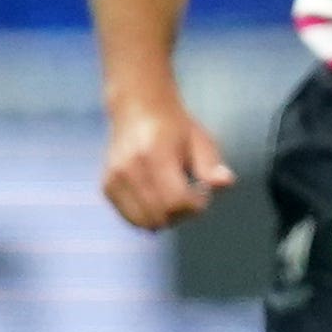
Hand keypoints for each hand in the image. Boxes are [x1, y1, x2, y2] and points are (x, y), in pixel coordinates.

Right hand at [102, 96, 230, 229]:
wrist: (138, 109)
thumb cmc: (176, 128)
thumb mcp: (201, 142)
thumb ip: (212, 167)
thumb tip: (225, 183)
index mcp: (154, 155)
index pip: (176, 201)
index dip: (196, 206)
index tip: (202, 194)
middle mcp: (129, 168)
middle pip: (160, 215)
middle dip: (182, 214)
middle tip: (191, 198)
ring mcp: (114, 178)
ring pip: (144, 222)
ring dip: (165, 218)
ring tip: (175, 200)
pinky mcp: (106, 186)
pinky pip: (130, 218)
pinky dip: (148, 217)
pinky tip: (158, 200)